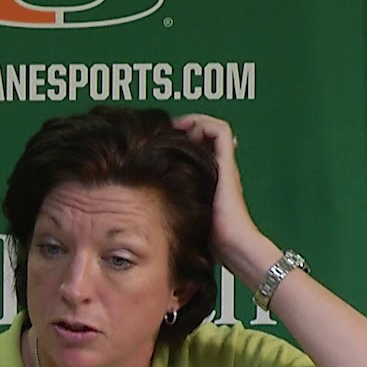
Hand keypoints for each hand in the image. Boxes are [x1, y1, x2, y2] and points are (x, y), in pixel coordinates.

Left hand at [172, 114, 262, 264]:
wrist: (231, 244)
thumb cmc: (206, 239)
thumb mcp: (179, 217)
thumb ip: (166, 207)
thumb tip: (135, 208)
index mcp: (206, 180)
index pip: (195, 151)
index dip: (177, 140)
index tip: (157, 141)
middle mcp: (217, 169)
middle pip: (203, 136)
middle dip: (183, 128)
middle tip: (162, 129)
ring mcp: (223, 165)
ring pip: (212, 129)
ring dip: (193, 121)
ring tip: (174, 124)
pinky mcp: (227, 163)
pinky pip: (220, 131)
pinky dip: (204, 123)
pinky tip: (186, 128)